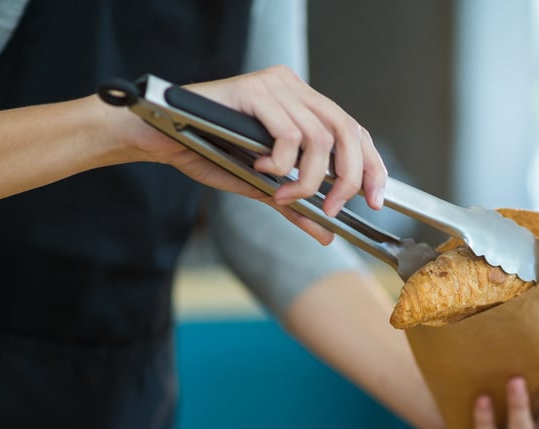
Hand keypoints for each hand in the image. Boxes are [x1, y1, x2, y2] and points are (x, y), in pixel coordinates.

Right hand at [121, 65, 387, 242]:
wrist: (162, 137)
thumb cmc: (208, 152)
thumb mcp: (263, 187)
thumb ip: (296, 205)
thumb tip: (325, 233)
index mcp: (303, 105)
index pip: (355, 132)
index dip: (372, 167)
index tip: (376, 201)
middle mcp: (295, 89)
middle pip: (347, 132)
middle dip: (349, 178)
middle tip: (334, 207)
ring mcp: (276, 86)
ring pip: (319, 138)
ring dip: (307, 178)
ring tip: (283, 193)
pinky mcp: (254, 90)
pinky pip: (287, 133)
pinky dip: (281, 161)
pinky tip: (260, 167)